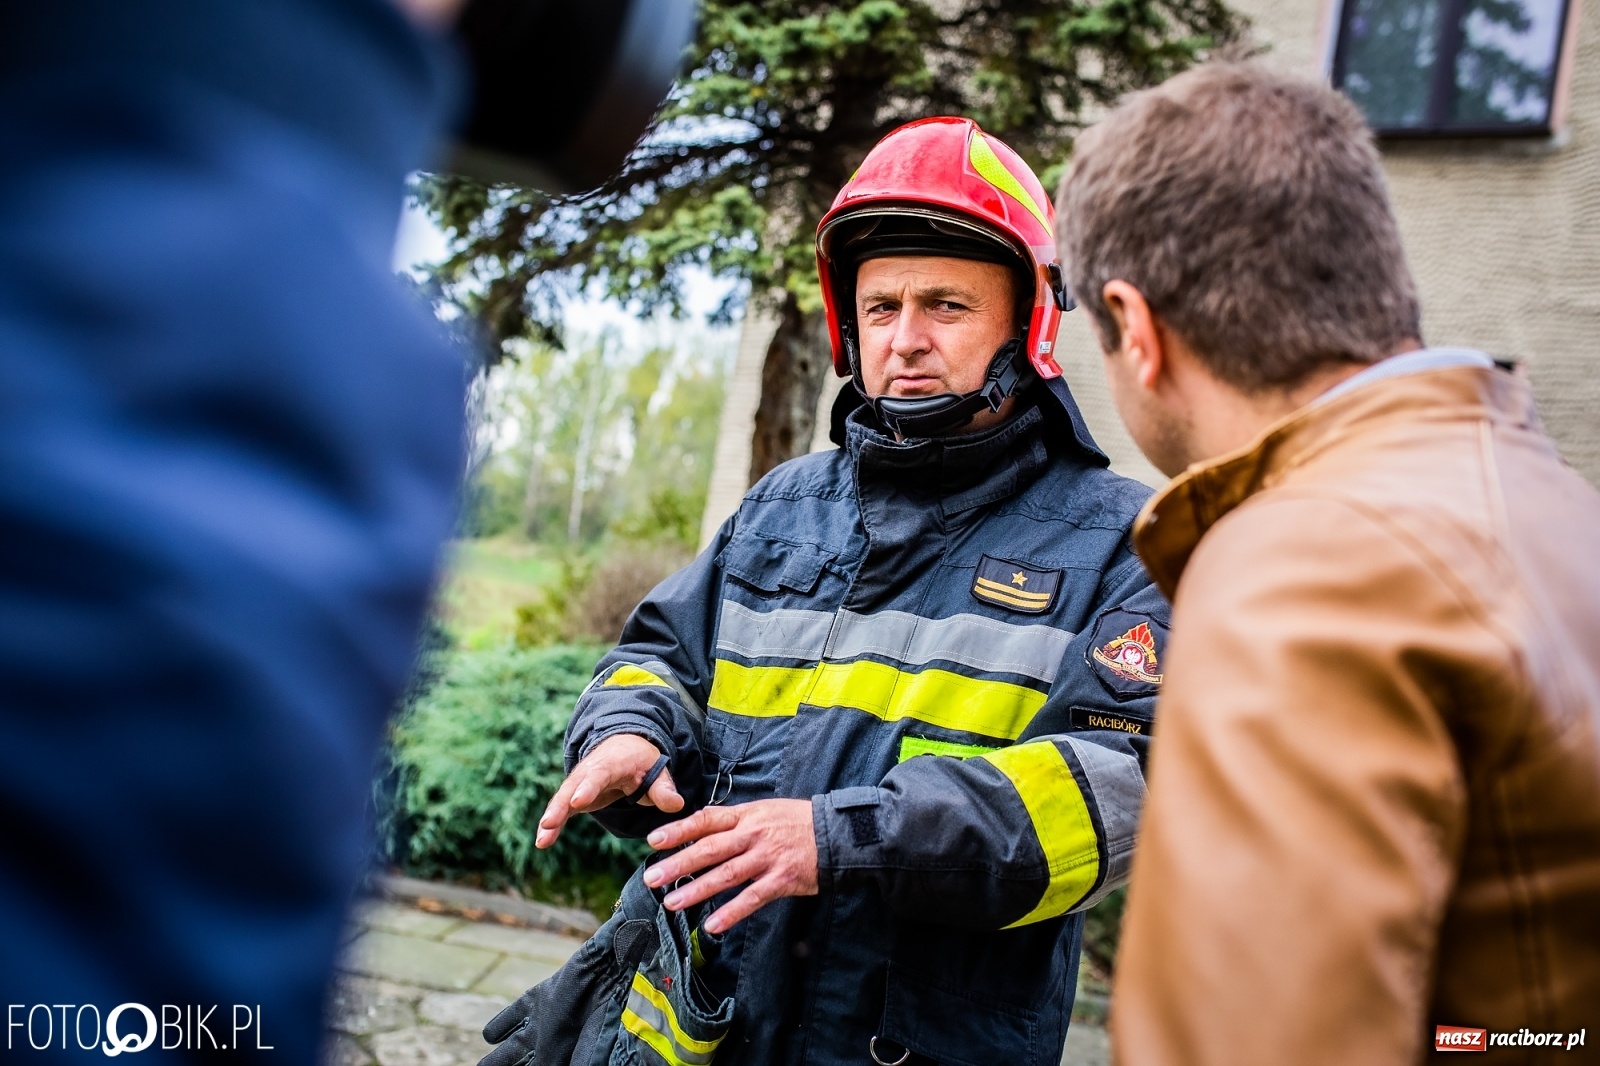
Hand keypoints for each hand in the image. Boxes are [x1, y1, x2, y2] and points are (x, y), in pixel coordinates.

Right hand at [536, 734, 682, 848]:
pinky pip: (561, 810)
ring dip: (552, 818)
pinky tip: (542, 842)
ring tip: (542, 839)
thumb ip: (664, 788)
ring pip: (563, 799)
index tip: (578, 802)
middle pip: (573, 786)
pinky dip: (551, 824)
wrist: (624, 747)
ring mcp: (580, 783)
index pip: (599, 774)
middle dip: (561, 804)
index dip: (588, 787)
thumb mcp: (657, 770)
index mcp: (613, 762)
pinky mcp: (575, 796)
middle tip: (549, 822)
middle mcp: (590, 770)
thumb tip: (676, 804)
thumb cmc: (642, 761)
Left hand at [642, 799, 817, 933]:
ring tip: (672, 904)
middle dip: (678, 864)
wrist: (836, 834)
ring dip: (697, 890)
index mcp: (746, 816)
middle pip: (710, 849)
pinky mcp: (782, 880)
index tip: (653, 841)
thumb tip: (702, 827)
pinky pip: (753, 898)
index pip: (706, 821)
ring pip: (726, 875)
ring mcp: (767, 858)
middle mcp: (753, 835)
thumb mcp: (764, 810)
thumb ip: (735, 820)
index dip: (679, 830)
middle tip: (651, 878)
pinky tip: (713, 925)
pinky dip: (732, 912)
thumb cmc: (797, 822)